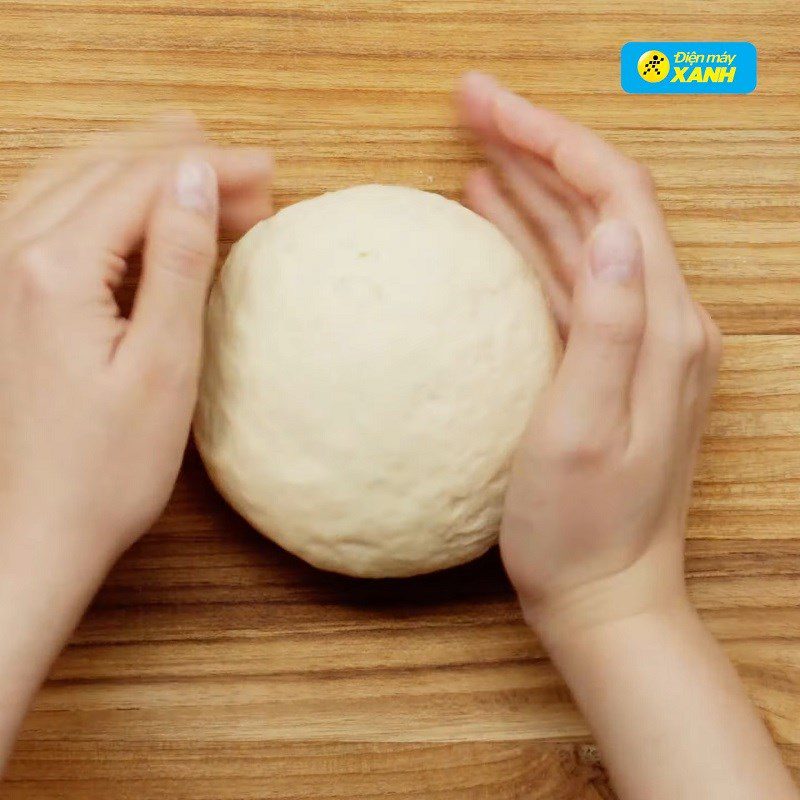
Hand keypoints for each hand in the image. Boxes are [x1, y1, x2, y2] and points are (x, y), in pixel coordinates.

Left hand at [0, 114, 272, 568]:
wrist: (38, 530)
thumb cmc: (104, 468)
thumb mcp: (163, 365)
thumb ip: (177, 264)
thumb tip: (195, 180)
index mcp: (55, 268)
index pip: (143, 182)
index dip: (210, 167)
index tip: (267, 172)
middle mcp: (12, 254)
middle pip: (107, 170)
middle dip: (183, 162)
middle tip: (251, 177)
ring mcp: (2, 273)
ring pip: (76, 181)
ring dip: (144, 169)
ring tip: (202, 170)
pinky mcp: (7, 297)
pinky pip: (53, 212)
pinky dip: (106, 197)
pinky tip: (136, 205)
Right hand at [458, 73, 721, 633]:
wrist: (604, 594)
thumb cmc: (584, 527)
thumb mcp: (588, 429)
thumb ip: (609, 325)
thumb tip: (607, 227)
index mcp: (663, 325)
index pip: (613, 195)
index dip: (551, 138)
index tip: (486, 105)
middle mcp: (660, 321)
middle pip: (600, 200)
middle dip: (538, 143)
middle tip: (472, 105)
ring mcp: (634, 340)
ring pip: (581, 236)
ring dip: (532, 187)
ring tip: (477, 151)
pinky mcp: (605, 362)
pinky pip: (566, 282)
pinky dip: (531, 242)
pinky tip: (495, 223)